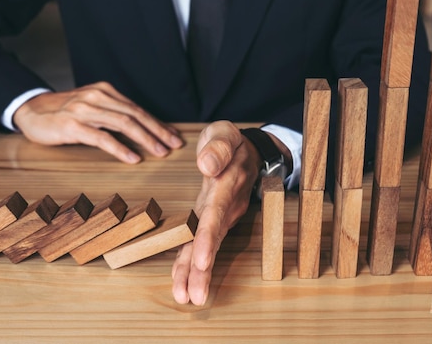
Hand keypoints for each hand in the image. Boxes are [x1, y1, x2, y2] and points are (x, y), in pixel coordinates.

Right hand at [12, 82, 182, 161]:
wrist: (29, 110)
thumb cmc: (63, 113)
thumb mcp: (91, 107)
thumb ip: (112, 114)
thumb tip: (142, 130)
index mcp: (105, 91)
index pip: (137, 109)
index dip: (157, 123)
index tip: (173, 137)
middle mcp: (97, 97)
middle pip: (135, 115)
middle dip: (158, 131)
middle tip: (174, 145)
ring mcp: (84, 110)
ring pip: (123, 124)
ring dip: (145, 139)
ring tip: (160, 152)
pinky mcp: (72, 125)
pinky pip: (102, 137)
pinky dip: (121, 148)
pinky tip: (133, 158)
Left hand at [170, 120, 263, 305]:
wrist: (248, 151)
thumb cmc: (230, 142)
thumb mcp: (224, 133)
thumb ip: (217, 147)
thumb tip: (206, 165)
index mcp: (226, 185)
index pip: (216, 213)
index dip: (208, 237)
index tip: (203, 259)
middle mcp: (225, 206)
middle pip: (212, 240)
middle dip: (202, 269)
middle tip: (193, 296)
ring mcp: (222, 216)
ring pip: (209, 247)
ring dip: (198, 274)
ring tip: (188, 297)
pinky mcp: (215, 220)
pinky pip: (203, 244)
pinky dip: (193, 264)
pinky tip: (183, 283)